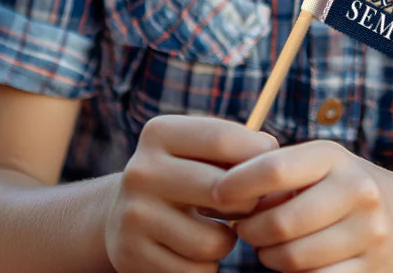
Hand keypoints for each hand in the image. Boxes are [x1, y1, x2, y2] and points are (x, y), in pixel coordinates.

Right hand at [105, 114, 277, 272]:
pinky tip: (193, 252)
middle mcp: (141, 171)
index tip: (266, 171)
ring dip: (227, 242)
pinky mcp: (132, 256)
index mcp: (159, 133)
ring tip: (216, 231)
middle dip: (247, 204)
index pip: (223, 140)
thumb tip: (270, 149)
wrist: (123, 216)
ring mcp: (134, 216)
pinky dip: (206, 266)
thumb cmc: (181, 175)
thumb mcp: (196, 149)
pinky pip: (196, 272)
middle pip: (222, 191)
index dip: (257, 158)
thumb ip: (235, 145)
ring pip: (213, 241)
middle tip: (245, 207)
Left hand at [212, 140, 392, 272]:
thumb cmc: (336, 186)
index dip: (238, 184)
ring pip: (294, 258)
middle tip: (244, 228)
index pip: (275, 168)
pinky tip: (292, 260)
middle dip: (251, 230)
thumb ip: (272, 172)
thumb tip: (217, 192)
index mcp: (333, 156)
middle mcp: (357, 190)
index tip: (216, 195)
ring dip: (268, 256)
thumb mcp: (314, 165)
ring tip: (267, 245)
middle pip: (280, 222)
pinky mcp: (371, 270)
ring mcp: (369, 233)